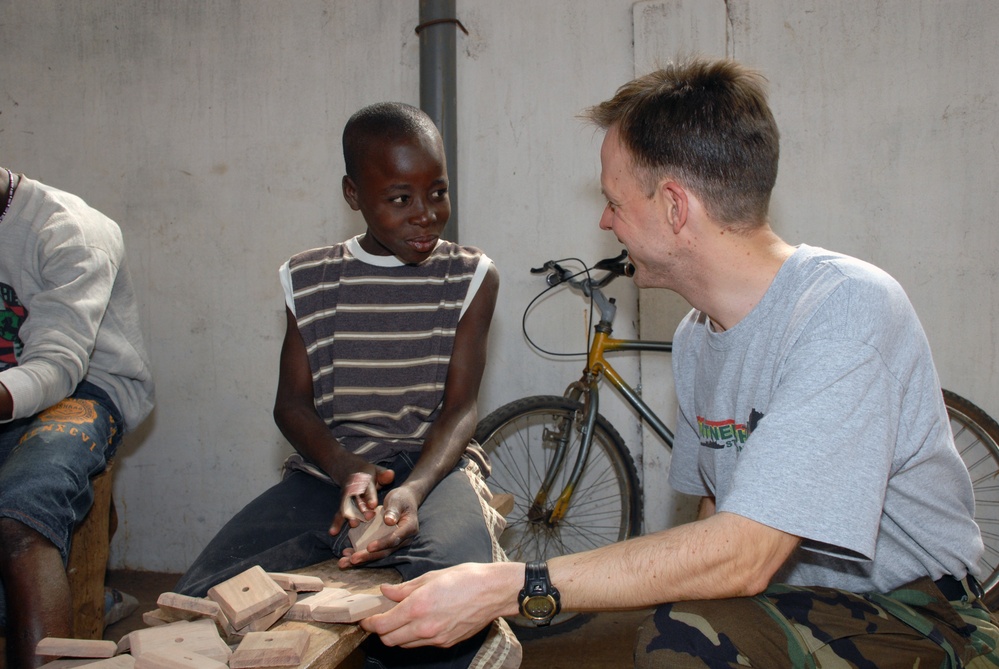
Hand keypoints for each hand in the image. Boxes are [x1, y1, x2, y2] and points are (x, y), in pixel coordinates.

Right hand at [330, 466, 394, 535]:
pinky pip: (339, 514)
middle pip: (357, 499)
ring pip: (348, 507)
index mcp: (363, 481)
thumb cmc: (368, 473)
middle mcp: (353, 490)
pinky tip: (332, 532)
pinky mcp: (343, 504)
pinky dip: (336, 523)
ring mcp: (346, 497)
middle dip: (361, 508)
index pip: (367, 489)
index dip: (370, 497)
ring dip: (350, 516)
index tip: (373, 505)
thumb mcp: (377, 470)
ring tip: (353, 524)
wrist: (348, 469)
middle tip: (368, 517)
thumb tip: (390, 475)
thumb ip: (383, 474)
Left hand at [338, 485, 419, 567]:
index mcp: (409, 529)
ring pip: (378, 554)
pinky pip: (374, 551)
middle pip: (385, 552)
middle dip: (367, 557)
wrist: (404, 500)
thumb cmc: (401, 498)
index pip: (395, 539)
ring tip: (344, 563)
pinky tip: (347, 555)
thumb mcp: (398, 500)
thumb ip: (393, 510)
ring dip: (361, 559)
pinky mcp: (386, 544)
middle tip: (352, 560)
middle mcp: (403, 540)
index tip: (369, 547)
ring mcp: (394, 544)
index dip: (382, 544)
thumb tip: (389, 521)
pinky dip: (361, 553)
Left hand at [361, 562, 521, 647]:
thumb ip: (405, 588)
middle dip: (380, 631)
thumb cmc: (465, 578)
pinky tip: (419, 622)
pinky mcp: (446, 642)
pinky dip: (414, 636)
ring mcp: (436, 637)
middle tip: (380, 619)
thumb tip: (386, 592)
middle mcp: (424, 626)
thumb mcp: (431, 577)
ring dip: (396, 635)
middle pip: (389, 640)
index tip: (366, 618)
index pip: (382, 624)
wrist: (493, 591)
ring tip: (399, 619)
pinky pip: (421, 644)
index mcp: (417, 606)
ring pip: (404, 644)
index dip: (369, 623)